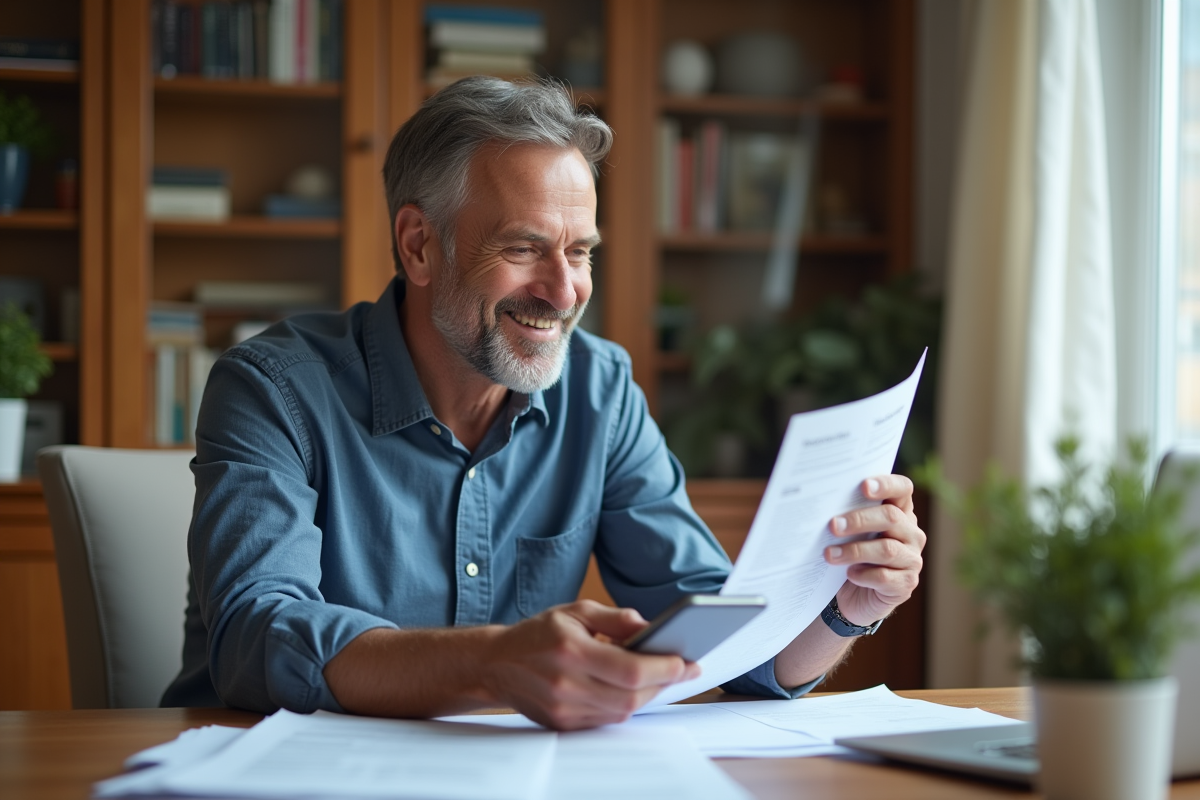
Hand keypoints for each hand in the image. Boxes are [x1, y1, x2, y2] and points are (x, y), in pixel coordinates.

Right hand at [479, 600, 699, 730]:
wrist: (496, 664)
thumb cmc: (538, 633)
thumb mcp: (576, 612)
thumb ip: (616, 619)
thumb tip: (651, 628)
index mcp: (571, 649)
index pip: (631, 669)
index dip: (665, 668)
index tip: (687, 662)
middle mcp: (566, 683)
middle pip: (632, 695)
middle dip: (664, 683)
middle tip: (683, 669)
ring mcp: (564, 708)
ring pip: (623, 711)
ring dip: (648, 695)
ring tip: (663, 677)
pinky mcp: (563, 723)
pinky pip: (607, 720)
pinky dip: (626, 705)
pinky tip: (634, 690)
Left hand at [824, 474, 924, 625]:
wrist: (856, 597)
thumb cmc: (853, 556)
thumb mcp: (850, 534)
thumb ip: (848, 517)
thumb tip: (822, 507)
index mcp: (900, 512)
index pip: (903, 489)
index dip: (886, 484)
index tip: (864, 486)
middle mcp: (911, 533)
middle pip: (891, 517)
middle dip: (859, 520)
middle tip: (833, 525)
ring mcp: (911, 559)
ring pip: (886, 549)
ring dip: (854, 550)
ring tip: (830, 554)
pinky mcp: (905, 584)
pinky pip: (884, 576)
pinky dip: (863, 574)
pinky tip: (850, 574)